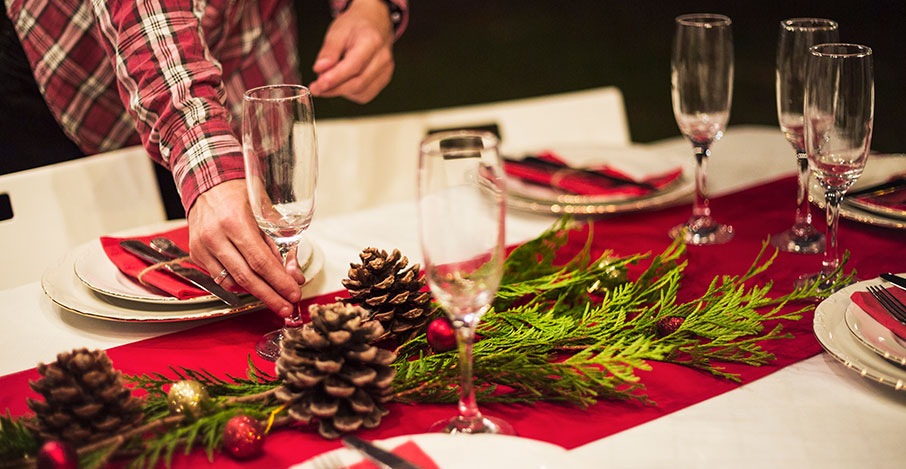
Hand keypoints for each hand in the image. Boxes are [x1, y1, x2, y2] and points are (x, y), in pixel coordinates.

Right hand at [186, 180, 305, 317]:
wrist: (208, 184)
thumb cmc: (240, 195)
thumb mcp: (267, 212)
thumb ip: (281, 243)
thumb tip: (294, 274)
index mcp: (235, 222)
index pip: (260, 261)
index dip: (279, 281)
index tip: (294, 294)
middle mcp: (215, 236)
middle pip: (246, 277)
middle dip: (270, 296)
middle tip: (287, 308)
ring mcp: (201, 247)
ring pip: (232, 281)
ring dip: (256, 293)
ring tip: (275, 298)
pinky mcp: (195, 254)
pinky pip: (219, 278)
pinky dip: (238, 283)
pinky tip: (253, 284)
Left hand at [309, 0, 394, 102]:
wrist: (374, 21)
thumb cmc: (356, 24)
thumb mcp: (337, 30)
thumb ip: (329, 51)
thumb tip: (320, 69)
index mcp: (371, 41)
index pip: (353, 66)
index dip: (334, 79)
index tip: (317, 86)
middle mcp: (382, 58)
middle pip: (358, 83)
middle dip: (334, 89)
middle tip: (316, 88)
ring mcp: (386, 70)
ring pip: (361, 92)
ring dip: (341, 91)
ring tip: (328, 80)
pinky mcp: (384, 79)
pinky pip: (365, 94)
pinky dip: (350, 93)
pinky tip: (342, 82)